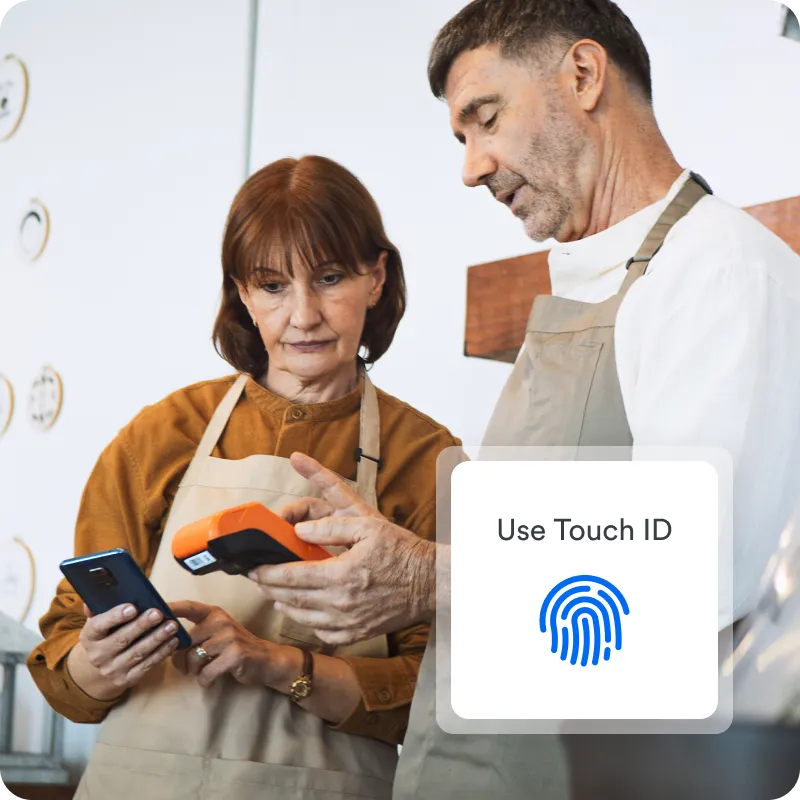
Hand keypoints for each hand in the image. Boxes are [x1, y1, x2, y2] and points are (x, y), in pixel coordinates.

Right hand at [67, 603, 179, 700]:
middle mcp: (97, 656)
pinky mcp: (127, 679)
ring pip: (137, 653)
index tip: (133, 607)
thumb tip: (99, 592)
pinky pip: (147, 665)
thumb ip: (99, 607)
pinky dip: (162, 652)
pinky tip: (173, 641)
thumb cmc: (107, 634)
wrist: (102, 667)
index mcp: (89, 637)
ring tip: (172, 626)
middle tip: (158, 613)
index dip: (115, 616)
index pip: (99, 625)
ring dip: (157, 638)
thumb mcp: (99, 621)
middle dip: (142, 625)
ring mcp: (112, 670)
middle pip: (122, 639)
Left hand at [170, 600, 291, 688]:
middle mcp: (221, 621)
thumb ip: (196, 634)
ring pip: (194, 658)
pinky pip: (206, 672)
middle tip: (186, 667)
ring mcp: (229, 637)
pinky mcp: (234, 655)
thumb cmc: (235, 648)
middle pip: (186, 641)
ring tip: (202, 672)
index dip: (171, 608)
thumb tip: (167, 643)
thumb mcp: (217, 634)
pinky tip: (211, 679)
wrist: (265, 660)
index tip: (152, 610)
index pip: (189, 607)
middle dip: (181, 659)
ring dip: (194, 671)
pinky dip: (205, 680)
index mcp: (214, 613)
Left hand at [248, 453, 435, 645]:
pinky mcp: (357, 635)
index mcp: (341, 575)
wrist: (430, 583)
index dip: (267, 572)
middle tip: (256, 579)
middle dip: (268, 587)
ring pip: (302, 618)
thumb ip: (329, 529)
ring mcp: (348, 623)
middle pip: (291, 598)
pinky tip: (303, 612)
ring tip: (273, 594)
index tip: (253, 567)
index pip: (291, 576)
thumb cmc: (400, 551)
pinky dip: (307, 623)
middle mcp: (341, 603)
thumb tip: (298, 531)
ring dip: (283, 605)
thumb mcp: (367, 527)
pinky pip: (322, 633)